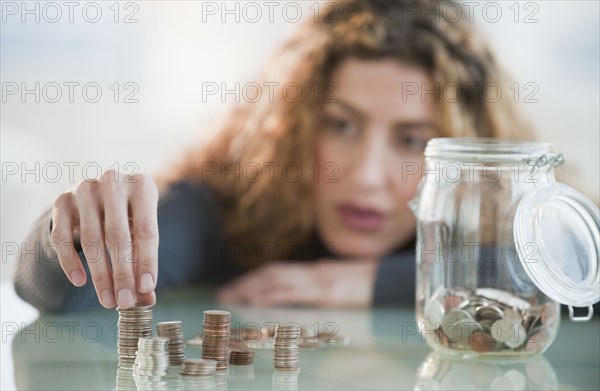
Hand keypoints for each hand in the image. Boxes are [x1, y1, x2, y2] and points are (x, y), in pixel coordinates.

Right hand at [51, 170, 158, 308]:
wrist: (99, 194)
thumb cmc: (130, 216)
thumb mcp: (142, 231)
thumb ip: (144, 262)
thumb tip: (147, 299)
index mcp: (142, 186)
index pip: (147, 231)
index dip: (147, 262)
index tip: (146, 289)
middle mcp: (113, 182)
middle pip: (118, 236)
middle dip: (122, 274)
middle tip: (124, 302)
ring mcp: (85, 189)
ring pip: (91, 238)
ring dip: (100, 274)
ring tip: (107, 299)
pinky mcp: (61, 200)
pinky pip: (62, 237)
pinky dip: (70, 261)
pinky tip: (80, 281)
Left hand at [217, 261, 377, 307]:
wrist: (392, 282)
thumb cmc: (372, 283)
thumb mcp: (345, 281)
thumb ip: (327, 280)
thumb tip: (315, 279)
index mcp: (317, 271)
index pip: (279, 272)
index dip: (256, 278)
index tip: (238, 286)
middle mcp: (314, 273)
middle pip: (272, 273)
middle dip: (246, 282)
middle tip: (223, 292)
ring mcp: (319, 281)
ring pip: (277, 281)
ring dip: (252, 288)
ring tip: (232, 296)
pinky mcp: (327, 293)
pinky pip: (295, 293)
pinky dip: (273, 295)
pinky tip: (259, 300)